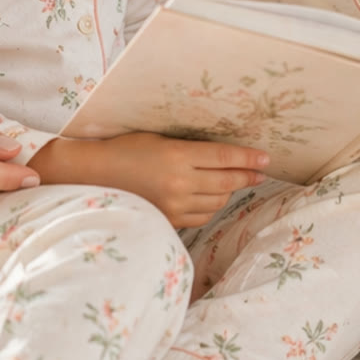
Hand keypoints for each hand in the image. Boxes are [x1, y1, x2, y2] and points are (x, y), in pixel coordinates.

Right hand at [35, 133, 268, 228]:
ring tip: (235, 182)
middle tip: (260, 172)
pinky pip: (201, 216)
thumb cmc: (124, 149)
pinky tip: (211, 198)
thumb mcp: (158, 139)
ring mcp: (173, 205)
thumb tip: (222, 155)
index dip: (248, 158)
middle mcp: (178, 182)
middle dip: (247, 176)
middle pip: (226, 182)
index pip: (224, 157)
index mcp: (177, 156)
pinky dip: (210, 207)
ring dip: (229, 192)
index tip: (266, 158)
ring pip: (216, 202)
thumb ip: (189, 149)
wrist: (92, 177)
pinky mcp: (167, 220)